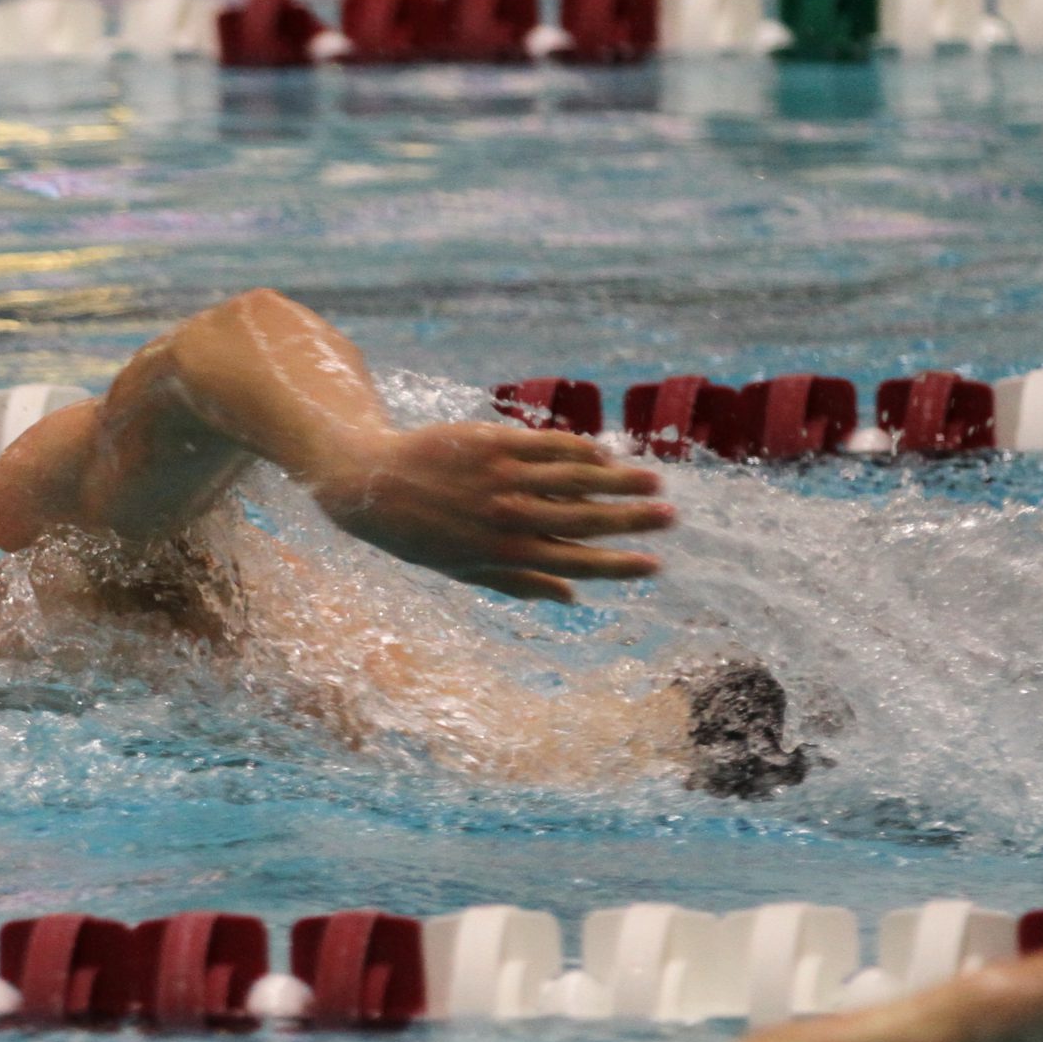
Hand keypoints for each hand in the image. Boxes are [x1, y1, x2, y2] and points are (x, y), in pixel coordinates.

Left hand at [308, 423, 673, 603]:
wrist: (370, 484)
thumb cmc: (419, 534)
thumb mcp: (463, 569)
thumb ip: (519, 583)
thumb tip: (572, 598)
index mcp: (502, 554)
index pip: (573, 562)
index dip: (617, 566)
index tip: (654, 565)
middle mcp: (506, 517)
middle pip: (584, 519)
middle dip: (632, 520)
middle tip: (672, 518)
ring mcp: (501, 477)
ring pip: (574, 478)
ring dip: (618, 479)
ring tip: (655, 480)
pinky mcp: (493, 443)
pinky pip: (548, 445)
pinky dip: (580, 449)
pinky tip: (605, 453)